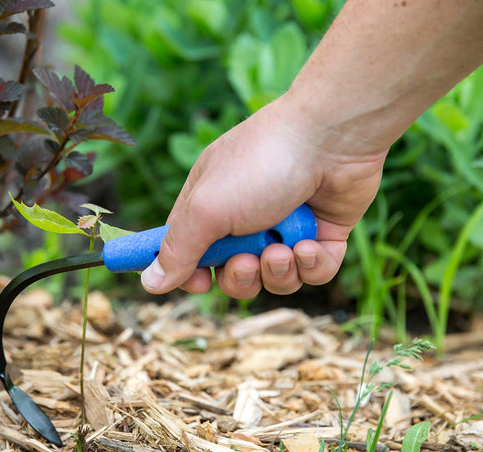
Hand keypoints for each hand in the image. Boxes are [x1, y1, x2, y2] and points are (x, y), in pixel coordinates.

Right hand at [140, 95, 386, 298]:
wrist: (332, 137)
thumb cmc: (261, 164)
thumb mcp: (207, 209)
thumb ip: (178, 250)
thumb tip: (150, 283)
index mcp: (210, 206)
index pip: (189, 252)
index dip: (192, 274)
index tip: (199, 284)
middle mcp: (246, 219)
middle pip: (233, 276)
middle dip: (240, 278)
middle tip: (248, 261)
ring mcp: (286, 227)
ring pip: (274, 279)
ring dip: (277, 272)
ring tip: (284, 248)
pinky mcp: (322, 234)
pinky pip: (313, 273)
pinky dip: (311, 265)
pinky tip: (311, 245)